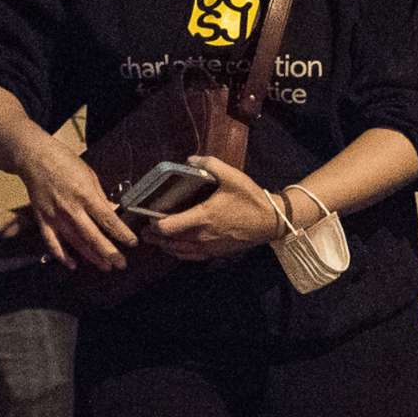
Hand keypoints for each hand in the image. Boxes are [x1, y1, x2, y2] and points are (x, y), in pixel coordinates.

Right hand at [17, 134, 134, 271]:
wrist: (35, 157)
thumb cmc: (65, 163)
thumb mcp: (90, 176)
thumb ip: (100, 197)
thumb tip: (112, 213)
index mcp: (85, 195)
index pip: (108, 219)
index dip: (121, 233)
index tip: (132, 243)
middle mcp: (70, 208)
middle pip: (92, 236)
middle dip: (109, 252)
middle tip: (121, 264)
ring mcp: (55, 215)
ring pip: (75, 242)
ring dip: (91, 256)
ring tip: (105, 266)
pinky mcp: (42, 219)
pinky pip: (52, 242)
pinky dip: (61, 255)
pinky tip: (73, 264)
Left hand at [147, 154, 282, 262]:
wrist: (272, 222)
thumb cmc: (251, 200)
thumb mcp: (233, 176)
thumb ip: (210, 164)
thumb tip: (190, 159)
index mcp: (203, 217)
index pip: (168, 227)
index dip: (154, 223)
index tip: (150, 215)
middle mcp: (202, 236)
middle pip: (168, 241)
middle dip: (154, 236)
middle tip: (145, 229)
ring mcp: (209, 247)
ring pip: (178, 251)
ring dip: (164, 246)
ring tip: (156, 238)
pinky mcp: (215, 253)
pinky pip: (190, 257)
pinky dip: (178, 253)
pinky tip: (175, 248)